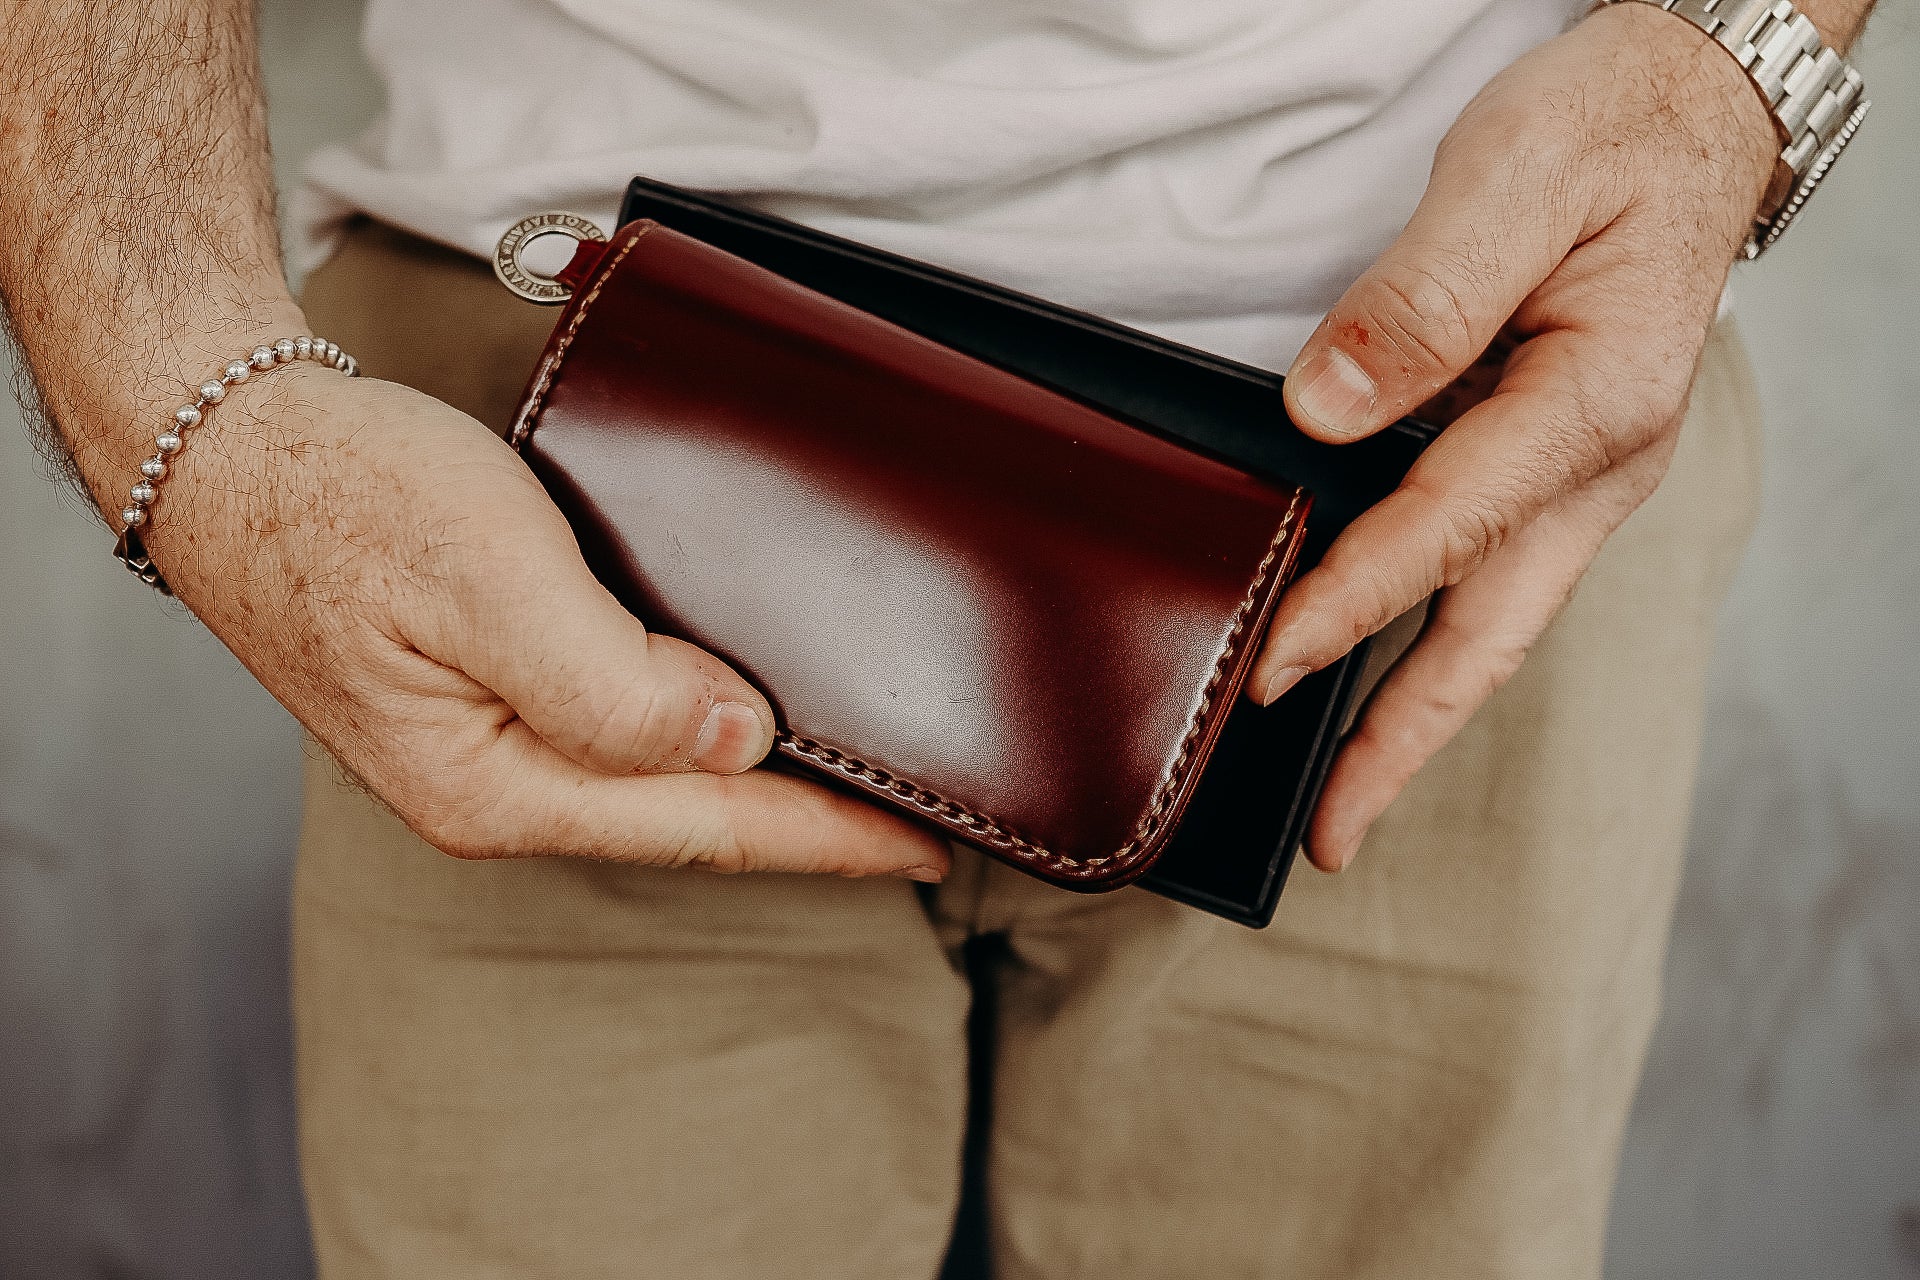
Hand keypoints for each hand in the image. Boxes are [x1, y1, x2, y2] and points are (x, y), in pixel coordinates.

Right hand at [149, 362, 950, 879]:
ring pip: (657, 787)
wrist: (230, 449)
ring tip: (850, 776)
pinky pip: (621, 741)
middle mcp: (500, 793)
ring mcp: (490, 754)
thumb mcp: (491, 582)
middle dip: (806, 825)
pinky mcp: (487, 703)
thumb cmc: (348, 502)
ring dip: (754, 785)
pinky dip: (696, 736)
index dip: (828, 837)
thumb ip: (614, 684)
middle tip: (920, 815)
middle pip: (689, 825)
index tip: (930, 844)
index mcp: (501, 789)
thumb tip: (737, 742)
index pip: (707, 828)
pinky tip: (738, 717)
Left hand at [1249, 3, 1780, 871]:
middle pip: (1495, 633)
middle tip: (1333, 833)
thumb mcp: (1513, 179)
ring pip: (1495, 620)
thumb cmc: (1609, 133)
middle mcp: (1600, 460)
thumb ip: (1422, 297)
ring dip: (1420, 711)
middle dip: (1408, 740)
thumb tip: (1325, 409)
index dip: (1356, 598)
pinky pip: (1489, 572)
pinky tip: (1375, 668)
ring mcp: (1583, 472)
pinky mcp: (1554, 461)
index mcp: (1598, 398)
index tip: (1275, 660)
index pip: (1452, 524)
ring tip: (1347, 794)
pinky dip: (1432, 636)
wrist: (1688, 112)